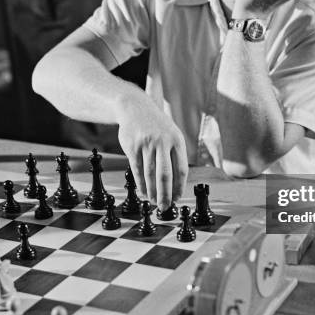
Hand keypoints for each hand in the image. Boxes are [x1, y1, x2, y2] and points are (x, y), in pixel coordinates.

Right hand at [117, 96, 187, 211]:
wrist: (135, 107)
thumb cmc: (156, 125)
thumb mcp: (171, 134)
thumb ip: (175, 155)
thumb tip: (177, 184)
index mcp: (177, 140)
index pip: (181, 169)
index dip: (179, 187)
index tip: (177, 198)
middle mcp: (163, 142)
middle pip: (165, 175)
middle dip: (166, 194)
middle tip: (165, 207)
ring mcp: (147, 144)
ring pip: (150, 174)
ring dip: (152, 191)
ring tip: (153, 202)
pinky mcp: (133, 146)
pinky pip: (137, 169)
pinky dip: (141, 183)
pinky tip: (144, 192)